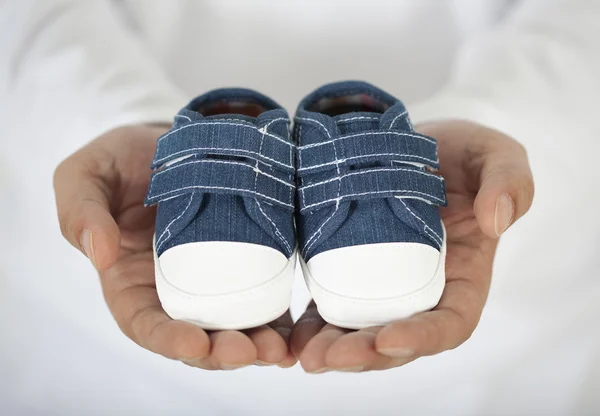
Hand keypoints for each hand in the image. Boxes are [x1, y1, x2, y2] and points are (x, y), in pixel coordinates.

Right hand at [54, 125, 296, 369]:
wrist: (173, 138)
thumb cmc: (121, 159)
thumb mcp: (86, 175)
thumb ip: (79, 211)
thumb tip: (99, 254)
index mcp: (128, 279)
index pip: (143, 323)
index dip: (168, 340)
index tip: (196, 345)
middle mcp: (171, 290)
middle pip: (195, 336)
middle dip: (221, 352)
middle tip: (251, 351)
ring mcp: (211, 280)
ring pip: (231, 326)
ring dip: (256, 343)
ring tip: (278, 349)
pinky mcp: (245, 263)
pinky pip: (260, 298)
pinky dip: (276, 319)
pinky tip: (294, 331)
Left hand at [290, 120, 534, 372]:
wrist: (412, 141)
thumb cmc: (462, 151)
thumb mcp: (495, 154)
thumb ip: (509, 181)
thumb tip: (497, 219)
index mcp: (464, 274)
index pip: (451, 322)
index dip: (422, 338)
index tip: (388, 339)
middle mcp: (423, 289)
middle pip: (398, 337)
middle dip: (366, 354)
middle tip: (331, 357)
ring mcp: (384, 284)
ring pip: (361, 330)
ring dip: (334, 348)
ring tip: (306, 357)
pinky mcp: (350, 271)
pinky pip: (333, 305)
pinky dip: (313, 325)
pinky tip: (293, 335)